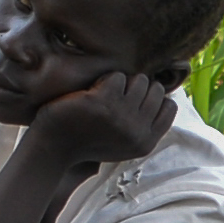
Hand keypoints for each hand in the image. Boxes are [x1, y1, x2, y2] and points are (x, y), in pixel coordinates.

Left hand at [16, 67, 178, 178]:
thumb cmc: (88, 140)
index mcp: (146, 143)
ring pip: (139, 80)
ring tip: (103, 94)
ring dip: (121, 81)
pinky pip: (117, 76)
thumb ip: (143, 125)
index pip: (170, 107)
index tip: (134, 99)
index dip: (154, 97)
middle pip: (155, 89)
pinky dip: (104, 79)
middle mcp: (138, 132)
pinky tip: (91, 93)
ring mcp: (122, 117)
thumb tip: (164, 95)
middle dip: (137, 86)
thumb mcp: (124, 142)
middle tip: (115, 95)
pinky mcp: (103, 102)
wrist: (54, 147)